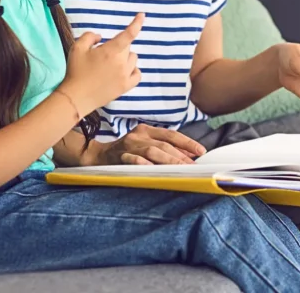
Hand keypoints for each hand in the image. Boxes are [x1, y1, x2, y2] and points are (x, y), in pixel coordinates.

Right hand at [62, 13, 143, 114]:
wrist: (76, 97)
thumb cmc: (76, 71)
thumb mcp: (77, 47)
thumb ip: (90, 36)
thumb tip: (101, 37)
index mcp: (110, 51)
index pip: (128, 34)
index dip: (136, 23)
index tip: (142, 15)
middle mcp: (121, 62)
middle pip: (127, 46)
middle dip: (118, 46)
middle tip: (104, 54)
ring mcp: (125, 75)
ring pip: (133, 59)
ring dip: (125, 57)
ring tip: (111, 64)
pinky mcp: (126, 87)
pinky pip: (137, 74)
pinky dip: (133, 70)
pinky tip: (124, 71)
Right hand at [90, 123, 206, 164]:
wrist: (98, 156)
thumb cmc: (127, 151)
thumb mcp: (145, 144)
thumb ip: (164, 147)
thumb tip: (189, 156)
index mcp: (147, 130)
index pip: (171, 134)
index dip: (187, 143)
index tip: (201, 152)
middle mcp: (139, 135)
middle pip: (164, 145)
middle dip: (181, 156)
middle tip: (193, 166)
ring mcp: (128, 145)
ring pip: (152, 152)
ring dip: (168, 161)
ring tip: (181, 170)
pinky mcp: (119, 156)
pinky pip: (133, 160)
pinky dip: (144, 164)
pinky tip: (153, 169)